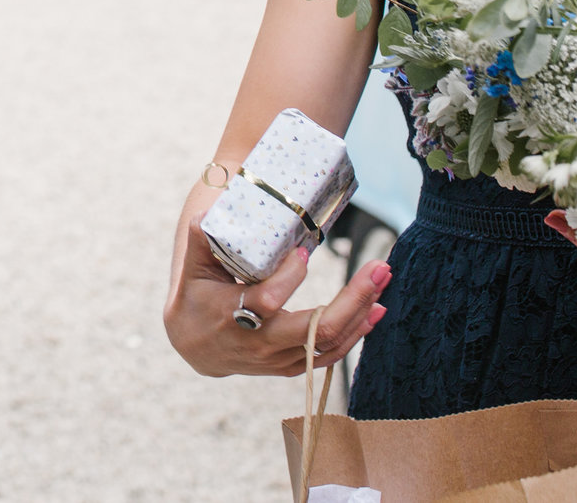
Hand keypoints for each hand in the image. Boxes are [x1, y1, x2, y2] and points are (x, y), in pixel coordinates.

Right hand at [163, 219, 389, 377]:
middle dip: (352, 298)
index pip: (267, 301)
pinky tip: (376, 309)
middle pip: (315, 330)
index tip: (303, 251)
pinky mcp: (292, 366)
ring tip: (382, 279)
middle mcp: (260, 344)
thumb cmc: (197, 298)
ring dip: (361, 311)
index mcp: (232, 317)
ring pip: (329, 342)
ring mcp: (279, 359)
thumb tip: (211, 211)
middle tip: (378, 267)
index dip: (288, 277)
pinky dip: (356, 333)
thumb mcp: (193, 268)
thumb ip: (202, 240)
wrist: (196, 347)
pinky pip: (330, 354)